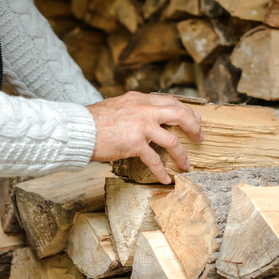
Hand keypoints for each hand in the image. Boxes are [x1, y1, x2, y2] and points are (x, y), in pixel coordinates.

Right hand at [87, 91, 202, 183]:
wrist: (80, 129)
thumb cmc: (93, 120)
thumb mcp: (117, 105)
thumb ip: (133, 110)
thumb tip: (142, 118)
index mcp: (140, 99)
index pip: (169, 101)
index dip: (185, 110)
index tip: (195, 118)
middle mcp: (144, 109)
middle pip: (179, 114)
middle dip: (193, 126)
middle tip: (199, 137)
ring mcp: (142, 126)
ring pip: (172, 140)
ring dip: (182, 154)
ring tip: (187, 164)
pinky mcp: (135, 143)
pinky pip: (154, 160)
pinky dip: (161, 172)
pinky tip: (166, 179)